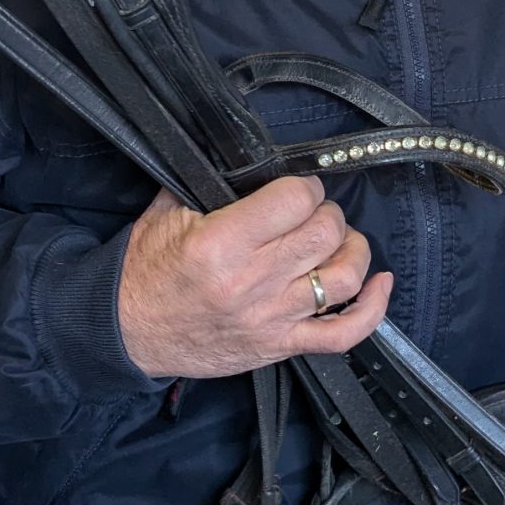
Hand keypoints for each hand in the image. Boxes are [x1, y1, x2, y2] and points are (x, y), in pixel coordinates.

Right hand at [116, 181, 391, 380]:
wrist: (124, 333)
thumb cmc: (144, 271)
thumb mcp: (167, 212)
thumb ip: (210, 182)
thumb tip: (253, 157)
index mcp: (221, 243)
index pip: (295, 199)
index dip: (304, 186)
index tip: (295, 189)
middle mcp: (252, 282)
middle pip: (325, 233)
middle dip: (326, 213)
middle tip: (311, 213)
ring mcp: (271, 319)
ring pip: (343, 276)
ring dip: (352, 250)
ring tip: (338, 241)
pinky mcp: (279, 347)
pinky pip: (343, 334)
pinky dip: (372, 310)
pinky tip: (380, 284)